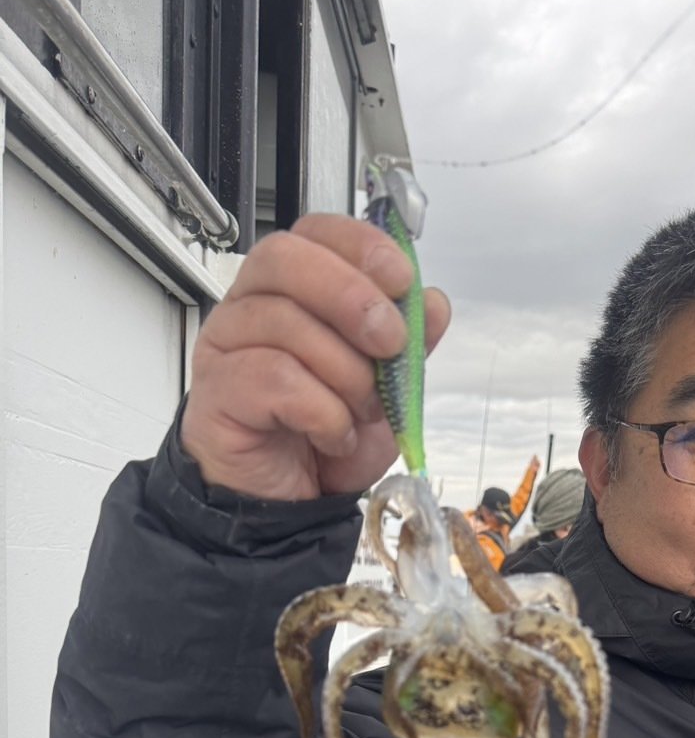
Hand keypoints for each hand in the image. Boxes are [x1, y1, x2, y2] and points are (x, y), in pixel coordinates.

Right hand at [180, 213, 450, 501]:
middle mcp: (251, 307)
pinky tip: (331, 435)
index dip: (360, 246)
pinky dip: (321, 411)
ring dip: (344, 373)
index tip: (401, 279)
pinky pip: (274, 379)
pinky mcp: (217, 391)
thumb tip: (433, 304)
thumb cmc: (324, 437)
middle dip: (351, 296)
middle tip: (389, 343)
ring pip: (286, 323)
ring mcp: (227, 346)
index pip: (314, 233)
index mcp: (292, 291)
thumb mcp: (386, 390)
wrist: (291, 504)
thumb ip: (409, 346)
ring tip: (358, 411)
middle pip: (286, 259)